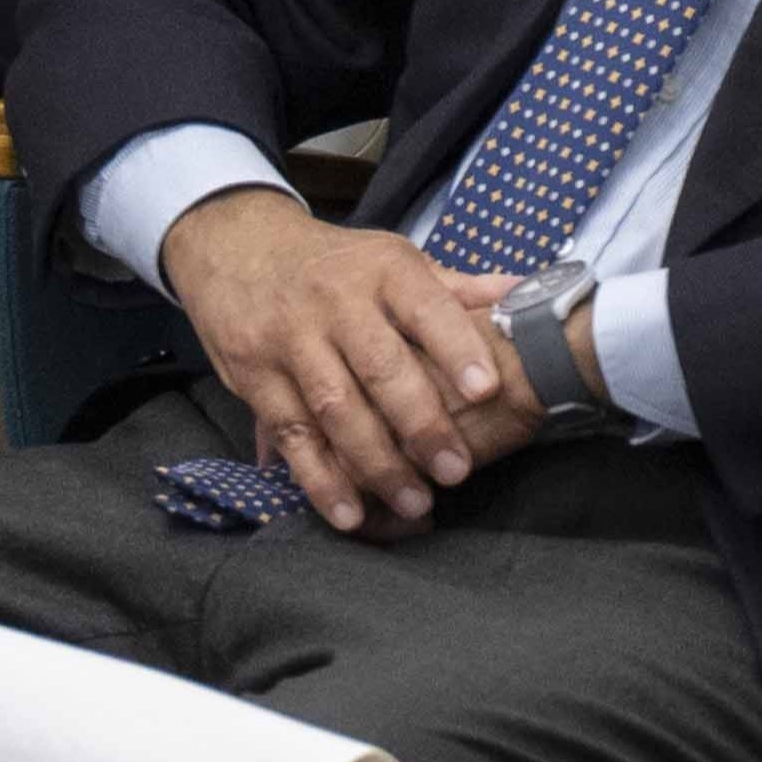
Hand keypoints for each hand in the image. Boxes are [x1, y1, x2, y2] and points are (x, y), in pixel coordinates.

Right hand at [157, 188, 523, 533]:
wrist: (235, 248)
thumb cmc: (332, 263)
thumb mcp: (391, 258)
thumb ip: (454, 287)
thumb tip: (525, 297)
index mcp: (381, 269)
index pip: (426, 308)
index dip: (456, 349)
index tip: (488, 389)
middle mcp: (333, 303)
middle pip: (380, 368)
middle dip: (420, 423)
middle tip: (457, 471)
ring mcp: (288, 341)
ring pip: (334, 408)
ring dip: (374, 463)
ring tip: (413, 504)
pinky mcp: (253, 377)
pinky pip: (291, 434)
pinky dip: (318, 477)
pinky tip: (349, 513)